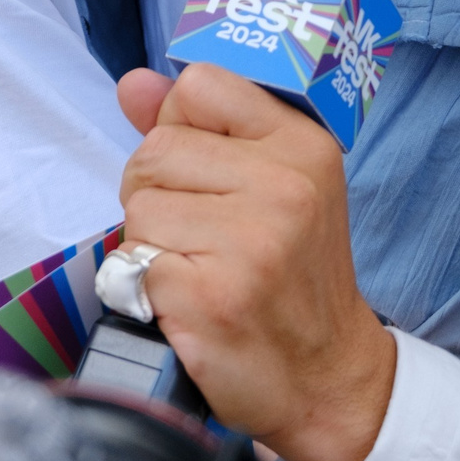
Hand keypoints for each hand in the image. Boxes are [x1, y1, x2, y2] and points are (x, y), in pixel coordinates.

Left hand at [113, 64, 395, 460]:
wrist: (326, 377)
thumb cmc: (290, 276)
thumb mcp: (270, 185)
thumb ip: (198, 128)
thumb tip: (134, 83)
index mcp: (302, 145)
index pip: (200, 86)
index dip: (179, 127)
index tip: (204, 172)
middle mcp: (284, 186)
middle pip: (154, 151)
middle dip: (156, 194)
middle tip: (201, 236)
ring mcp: (250, 241)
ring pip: (139, 208)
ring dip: (149, 244)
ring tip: (197, 269)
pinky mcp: (211, 295)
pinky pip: (133, 263)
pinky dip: (145, 289)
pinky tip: (188, 303)